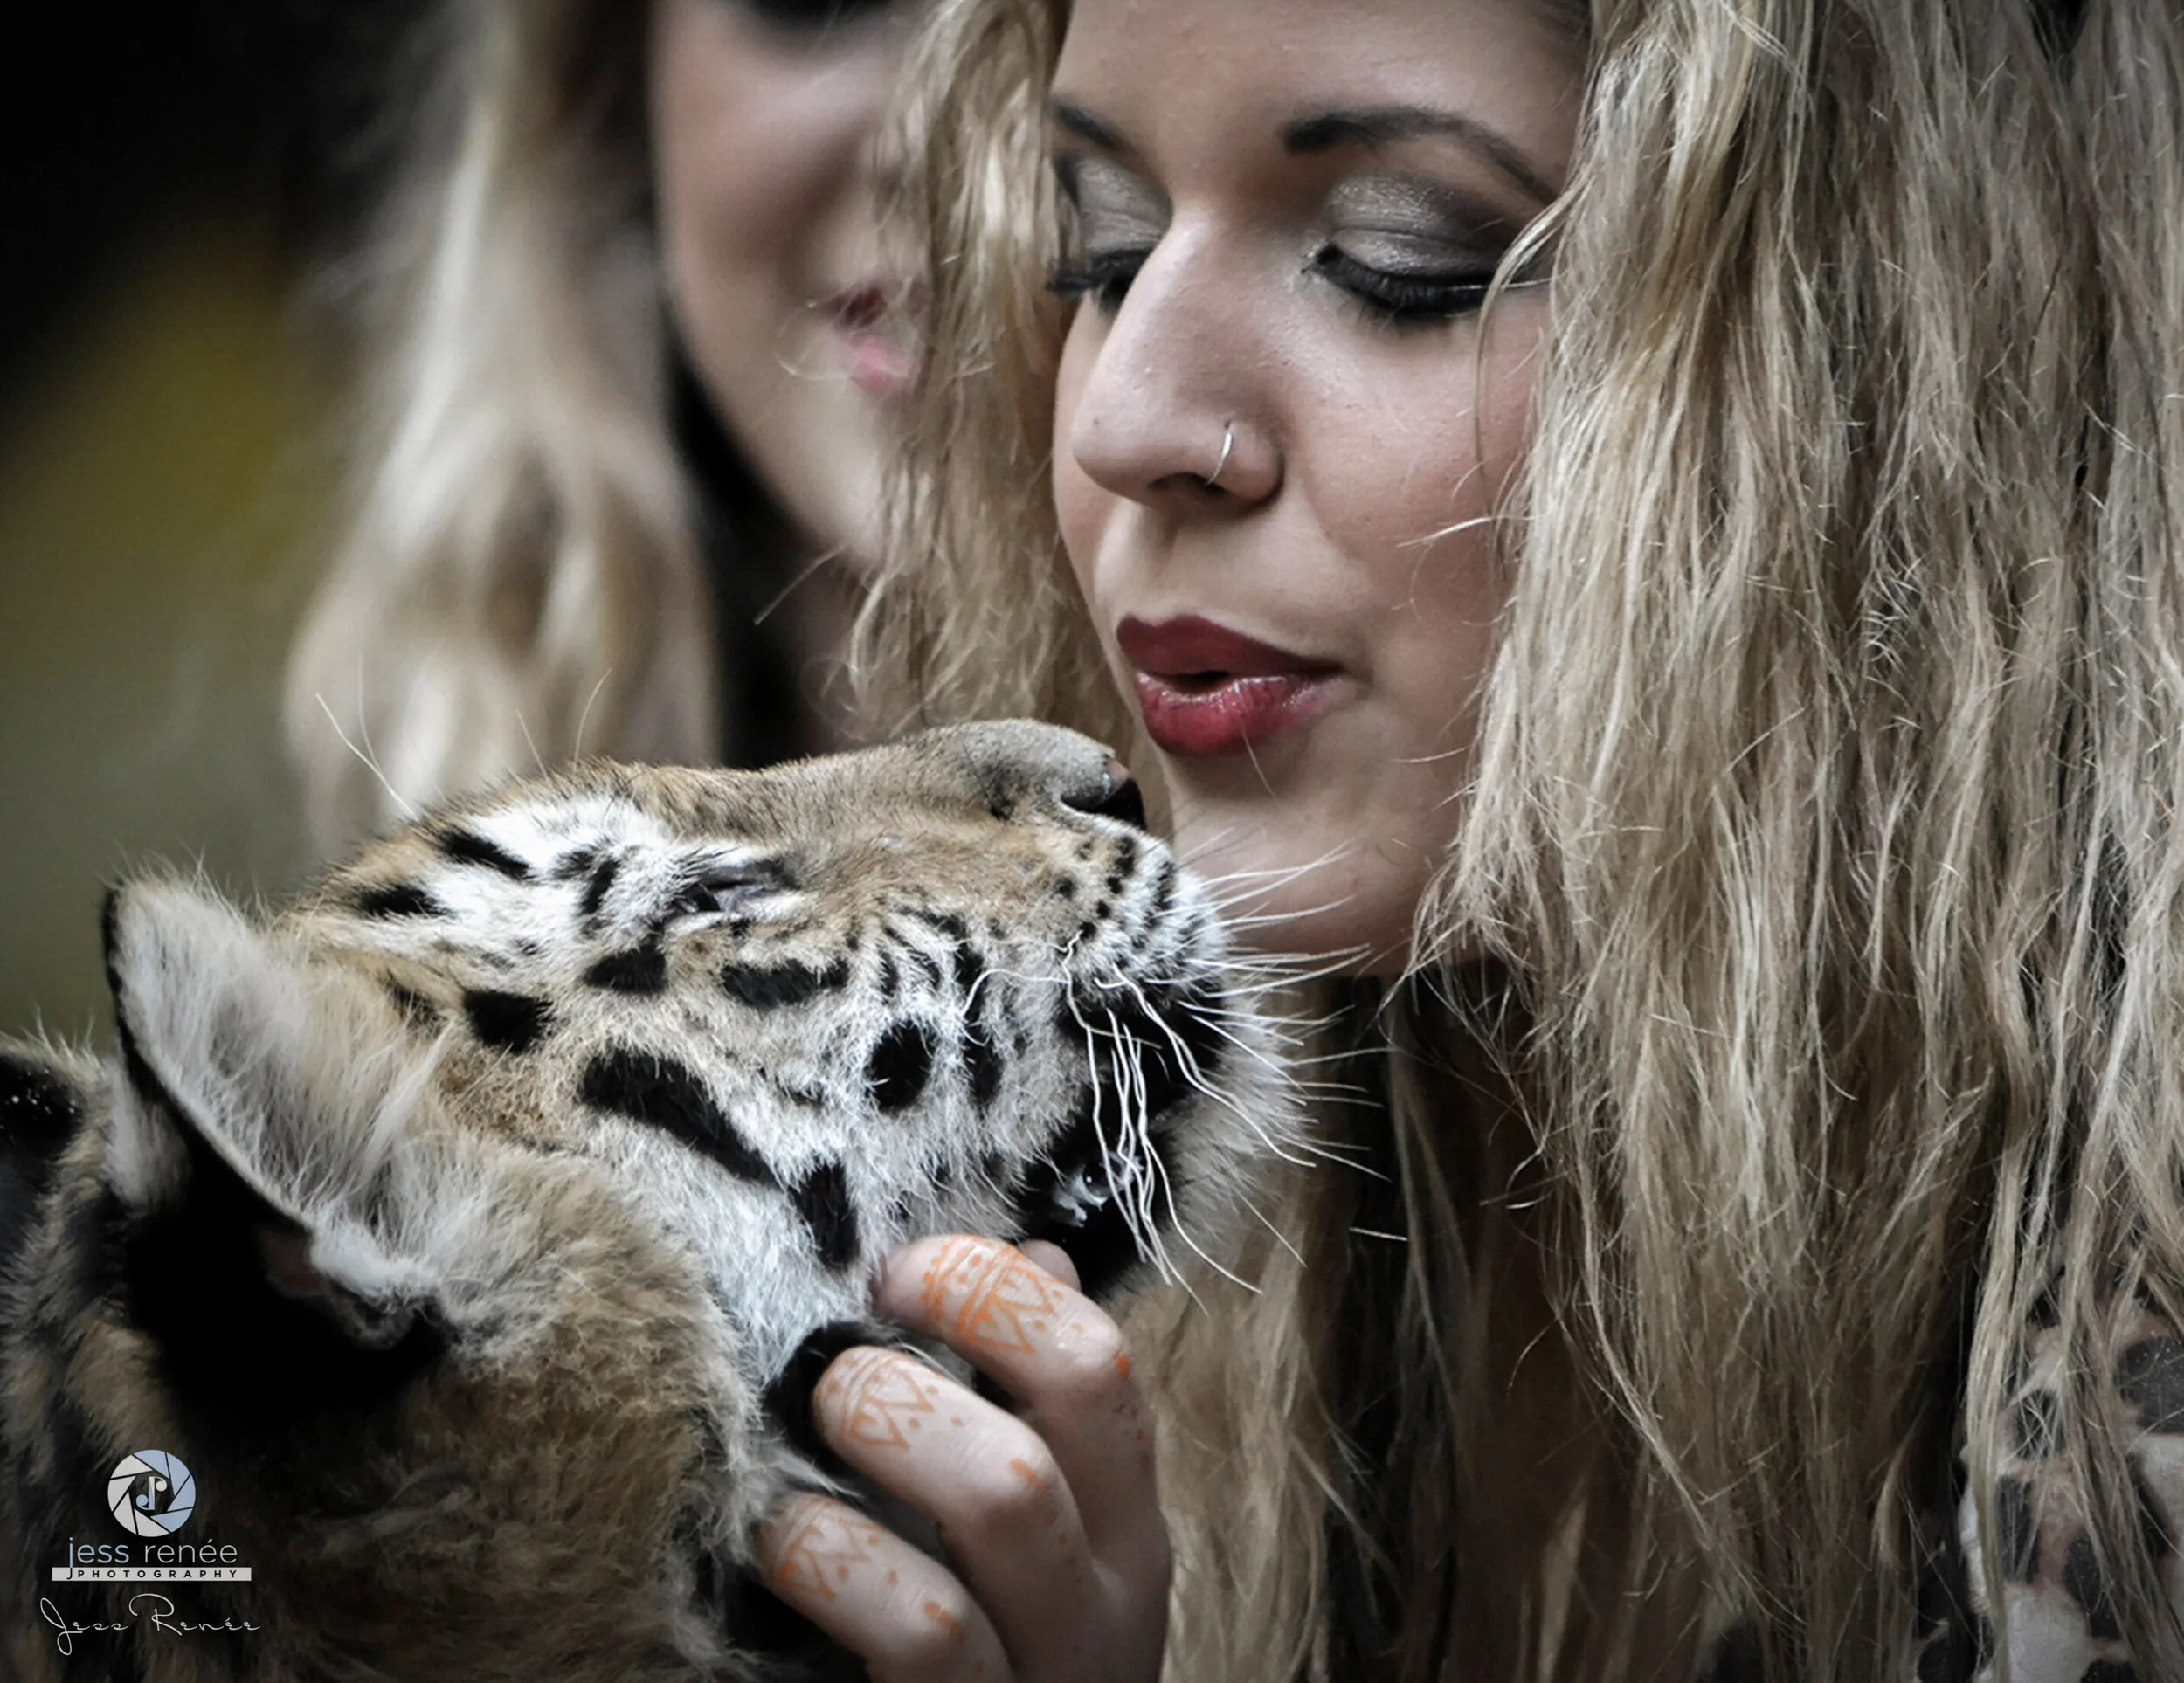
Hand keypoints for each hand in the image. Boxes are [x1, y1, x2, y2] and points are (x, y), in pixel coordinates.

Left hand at [753, 1235, 1170, 1681]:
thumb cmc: (980, 1662)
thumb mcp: (1030, 1547)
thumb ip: (1032, 1411)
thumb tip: (1034, 1258)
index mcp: (1125, 1531)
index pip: (1101, 1360)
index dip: (992, 1289)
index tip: (894, 1273)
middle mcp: (1106, 1601)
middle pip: (1064, 1412)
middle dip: (930, 1358)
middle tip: (835, 1371)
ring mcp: (1047, 1677)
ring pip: (1008, 1497)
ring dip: (888, 1435)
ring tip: (800, 1449)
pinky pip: (925, 1627)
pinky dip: (838, 1555)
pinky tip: (780, 1542)